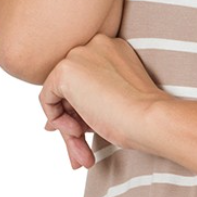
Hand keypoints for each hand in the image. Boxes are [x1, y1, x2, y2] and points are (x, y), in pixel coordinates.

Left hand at [39, 34, 164, 168]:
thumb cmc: (141, 117)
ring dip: (68, 128)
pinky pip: (47, 99)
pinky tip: (77, 131)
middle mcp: (95, 44)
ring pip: (59, 95)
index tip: (86, 133)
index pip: (85, 79)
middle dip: (73, 121)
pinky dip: (57, 120)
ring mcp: (79, 55)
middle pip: (70, 87)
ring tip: (82, 152)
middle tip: (83, 151)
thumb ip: (84, 105)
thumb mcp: (110, 105)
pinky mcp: (65, 70)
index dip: (81, 109)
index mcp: (112, 48)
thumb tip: (50, 123)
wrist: (150, 118)